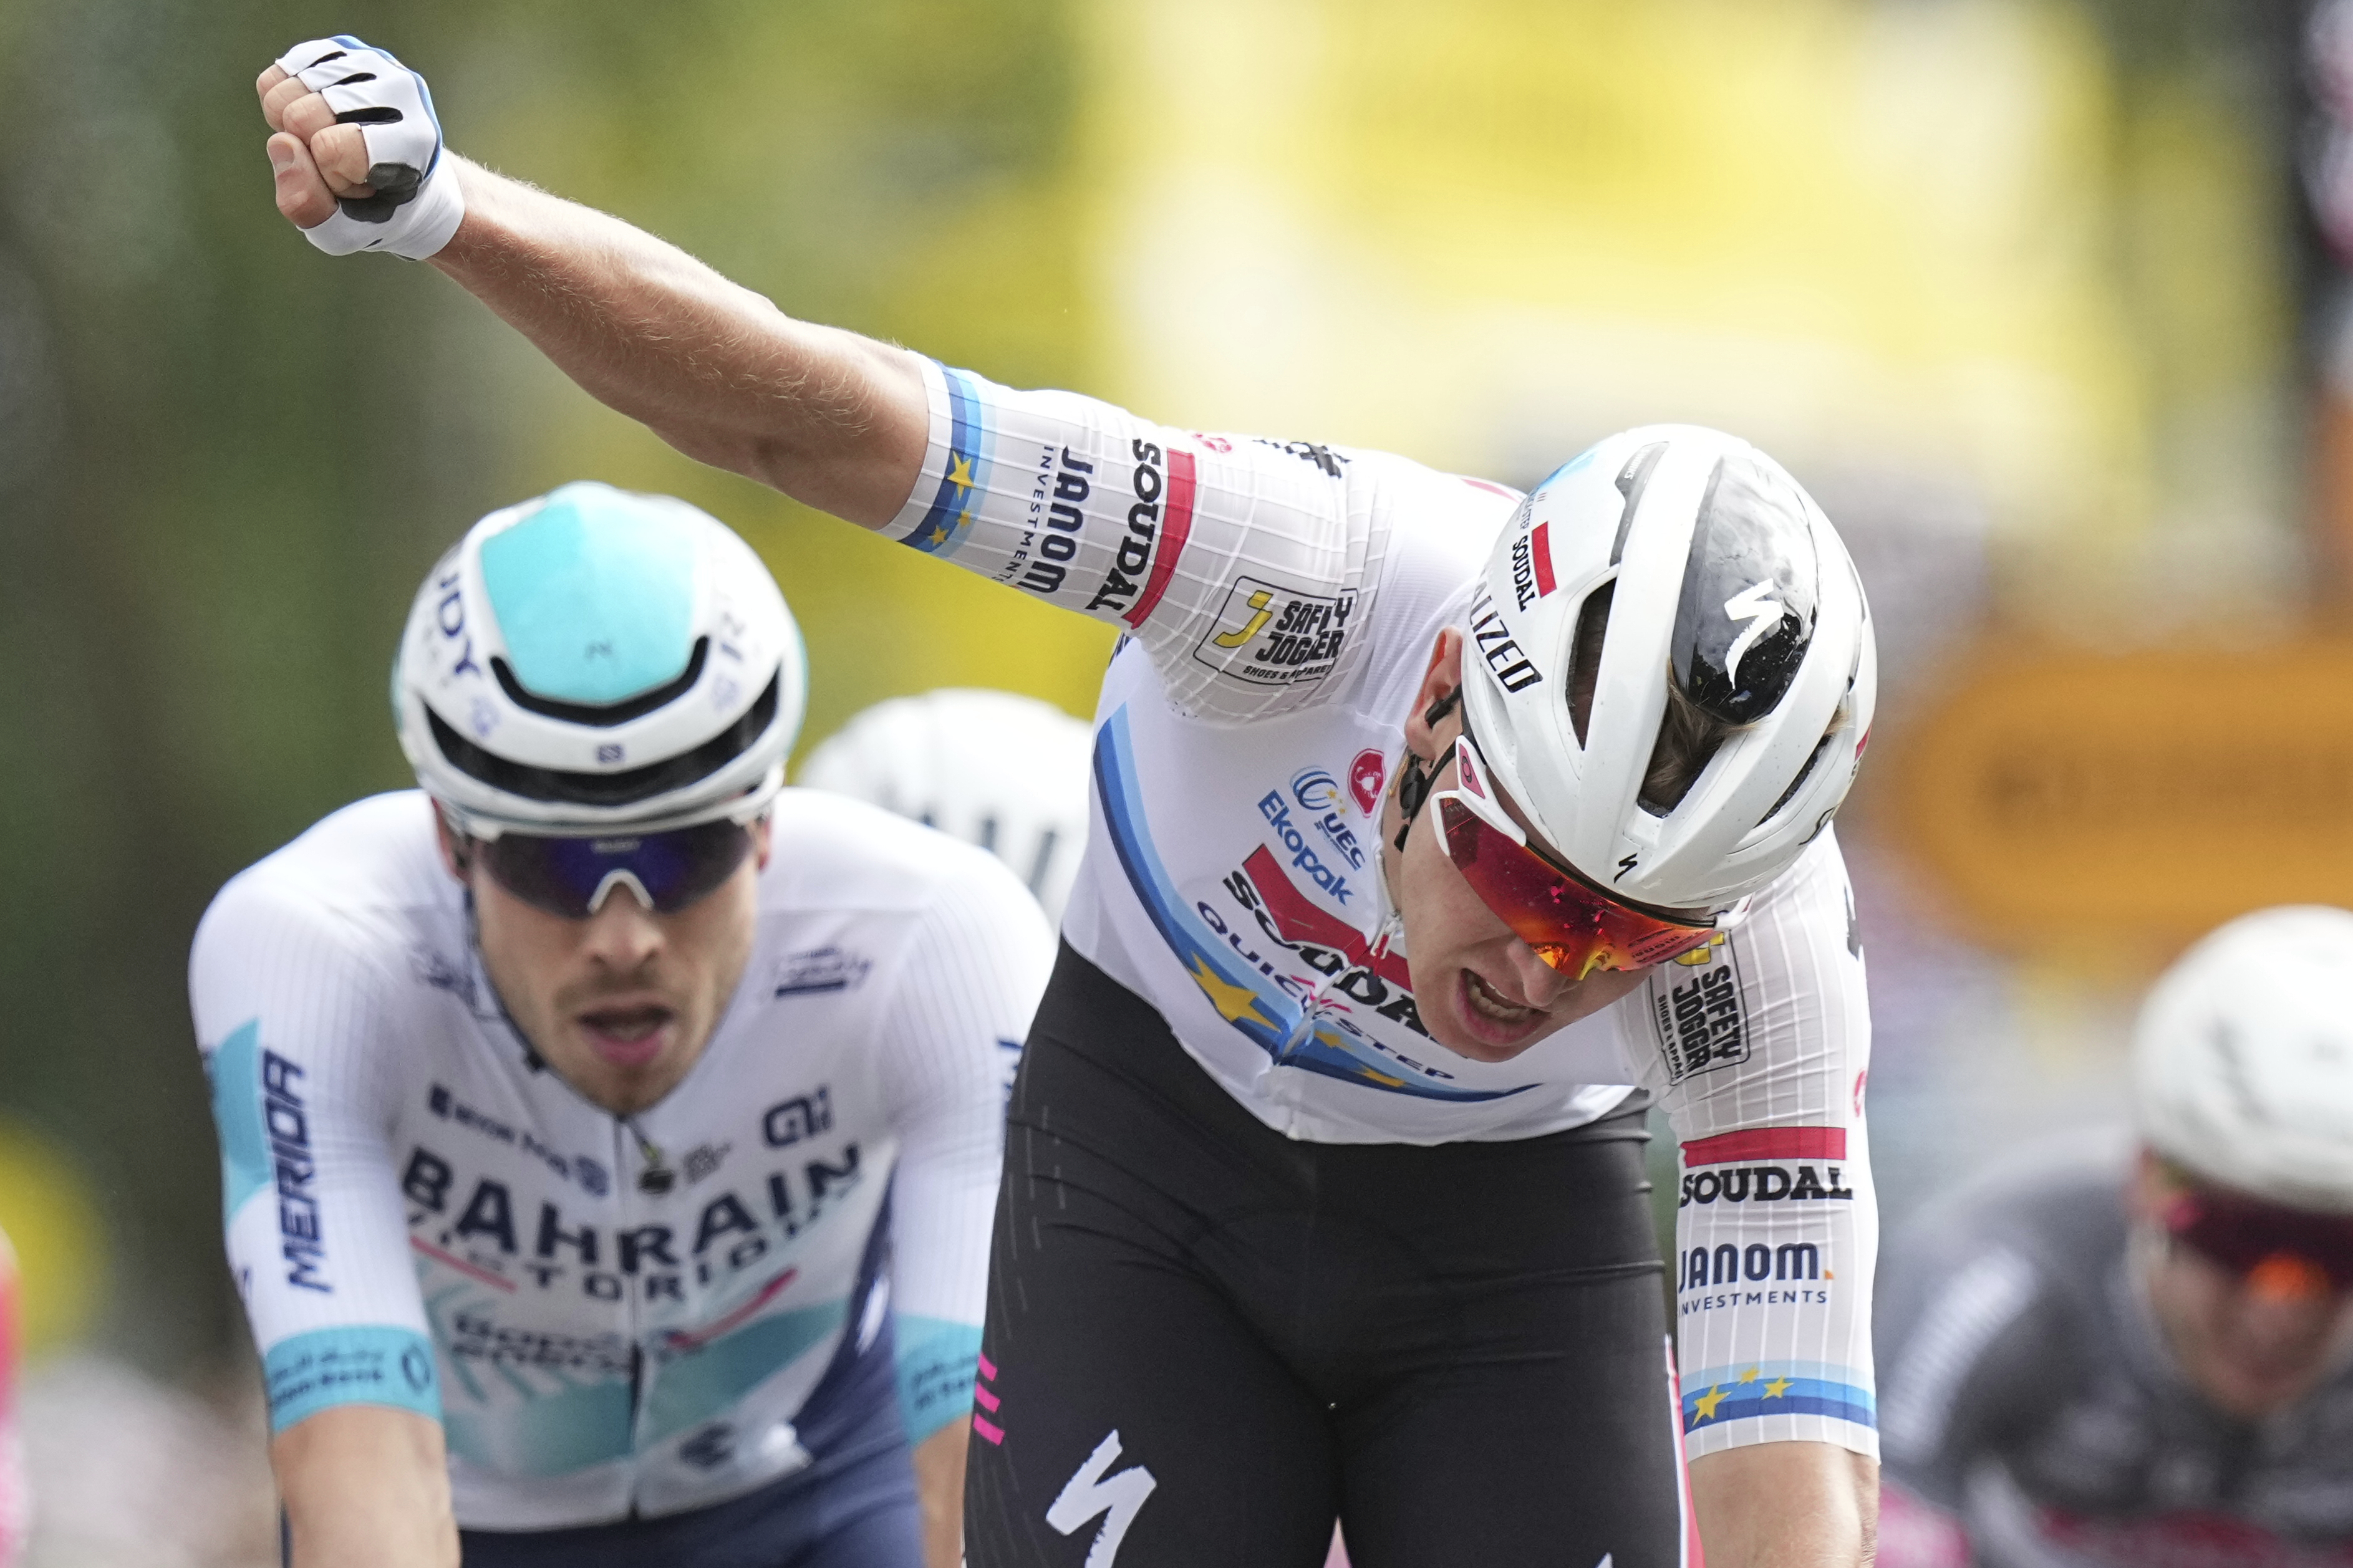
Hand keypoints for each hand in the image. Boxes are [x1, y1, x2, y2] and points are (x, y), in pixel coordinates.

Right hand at [258, 36, 464, 258]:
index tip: (361, 186)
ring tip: (330, 141)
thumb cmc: (376, 210)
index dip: (331, 177)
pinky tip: (313, 120)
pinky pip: (275, 77)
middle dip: (307, 151)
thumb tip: (281, 144)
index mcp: (416, 139)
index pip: (330, 148)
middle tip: (343, 164)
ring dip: (292, 127)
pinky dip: (280, 104)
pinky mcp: (340, 50)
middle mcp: (401, 90)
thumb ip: (309, 206)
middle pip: (301, 116)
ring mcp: (371, 63)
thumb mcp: (345, 231)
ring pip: (284, 91)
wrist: (399, 178)